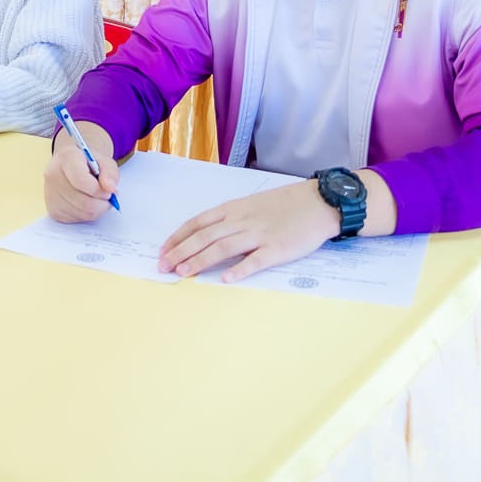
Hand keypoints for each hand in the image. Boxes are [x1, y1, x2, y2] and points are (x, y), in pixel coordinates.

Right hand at [44, 122, 118, 222]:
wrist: (71, 165)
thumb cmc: (88, 163)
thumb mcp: (104, 160)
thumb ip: (110, 173)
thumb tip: (111, 189)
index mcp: (66, 158)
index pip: (81, 181)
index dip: (99, 190)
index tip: (109, 191)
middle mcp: (53, 175)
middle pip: (84, 202)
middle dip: (102, 203)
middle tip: (107, 198)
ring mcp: (50, 194)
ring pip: (82, 213)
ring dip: (96, 210)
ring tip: (98, 199)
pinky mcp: (52, 210)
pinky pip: (76, 219)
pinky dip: (87, 215)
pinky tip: (86, 203)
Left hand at [159, 179, 342, 280]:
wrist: (318, 202)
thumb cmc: (285, 205)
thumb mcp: (252, 205)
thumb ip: (231, 220)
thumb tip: (207, 237)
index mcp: (234, 209)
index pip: (197, 223)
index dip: (178, 238)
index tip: (162, 251)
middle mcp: (242, 220)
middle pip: (204, 236)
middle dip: (181, 251)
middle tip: (163, 266)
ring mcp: (259, 234)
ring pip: (223, 247)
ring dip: (200, 260)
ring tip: (183, 272)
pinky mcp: (277, 249)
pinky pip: (255, 260)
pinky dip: (239, 269)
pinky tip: (225, 279)